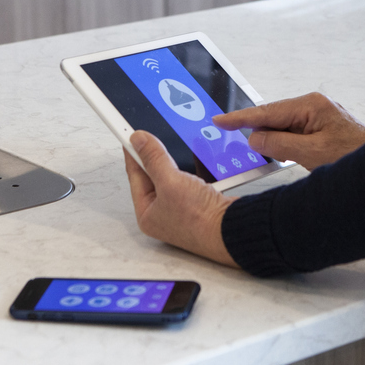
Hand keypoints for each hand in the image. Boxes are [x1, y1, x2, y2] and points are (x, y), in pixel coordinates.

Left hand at [123, 131, 237, 266]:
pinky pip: (192, 179)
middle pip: (154, 175)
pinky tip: (197, 158)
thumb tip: (138, 140)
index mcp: (147, 212)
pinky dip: (195, 168)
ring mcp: (183, 209)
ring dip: (178, 161)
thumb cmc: (200, 220)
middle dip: (156, 156)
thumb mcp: (170, 182)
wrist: (233, 230)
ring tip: (176, 146)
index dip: (132, 152)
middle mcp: (163, 213)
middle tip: (154, 135)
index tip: (131, 133)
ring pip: (175, 176)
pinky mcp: (200, 204)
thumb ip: (153, 158)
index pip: (135, 175)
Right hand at [214, 92, 364, 170]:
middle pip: (272, 117)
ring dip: (274, 141)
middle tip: (240, 139)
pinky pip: (292, 132)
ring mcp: (316, 114)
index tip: (219, 120)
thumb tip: (255, 138)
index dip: (240, 118)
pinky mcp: (319, 126)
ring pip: (281, 126)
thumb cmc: (353, 156)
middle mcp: (312, 105)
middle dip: (258, 132)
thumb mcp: (311, 154)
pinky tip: (286, 154)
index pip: (266, 112)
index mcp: (310, 106)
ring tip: (277, 154)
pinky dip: (284, 143)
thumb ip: (279, 144)